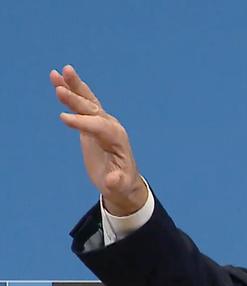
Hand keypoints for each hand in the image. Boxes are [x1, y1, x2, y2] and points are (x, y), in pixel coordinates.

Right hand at [50, 64, 146, 215]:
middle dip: (76, 100)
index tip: (63, 118)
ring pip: (87, 101)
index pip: (99, 127)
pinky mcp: (92, 123)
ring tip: (58, 72)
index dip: (82, 122)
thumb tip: (112, 180)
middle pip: (93, 109)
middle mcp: (111, 126)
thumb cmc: (121, 185)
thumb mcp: (119, 187)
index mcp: (117, 139)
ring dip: (74, 86)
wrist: (123, 181)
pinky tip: (58, 79)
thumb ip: (116, 182)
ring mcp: (102, 122)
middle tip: (60, 89)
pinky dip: (71, 91)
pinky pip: (82, 104)